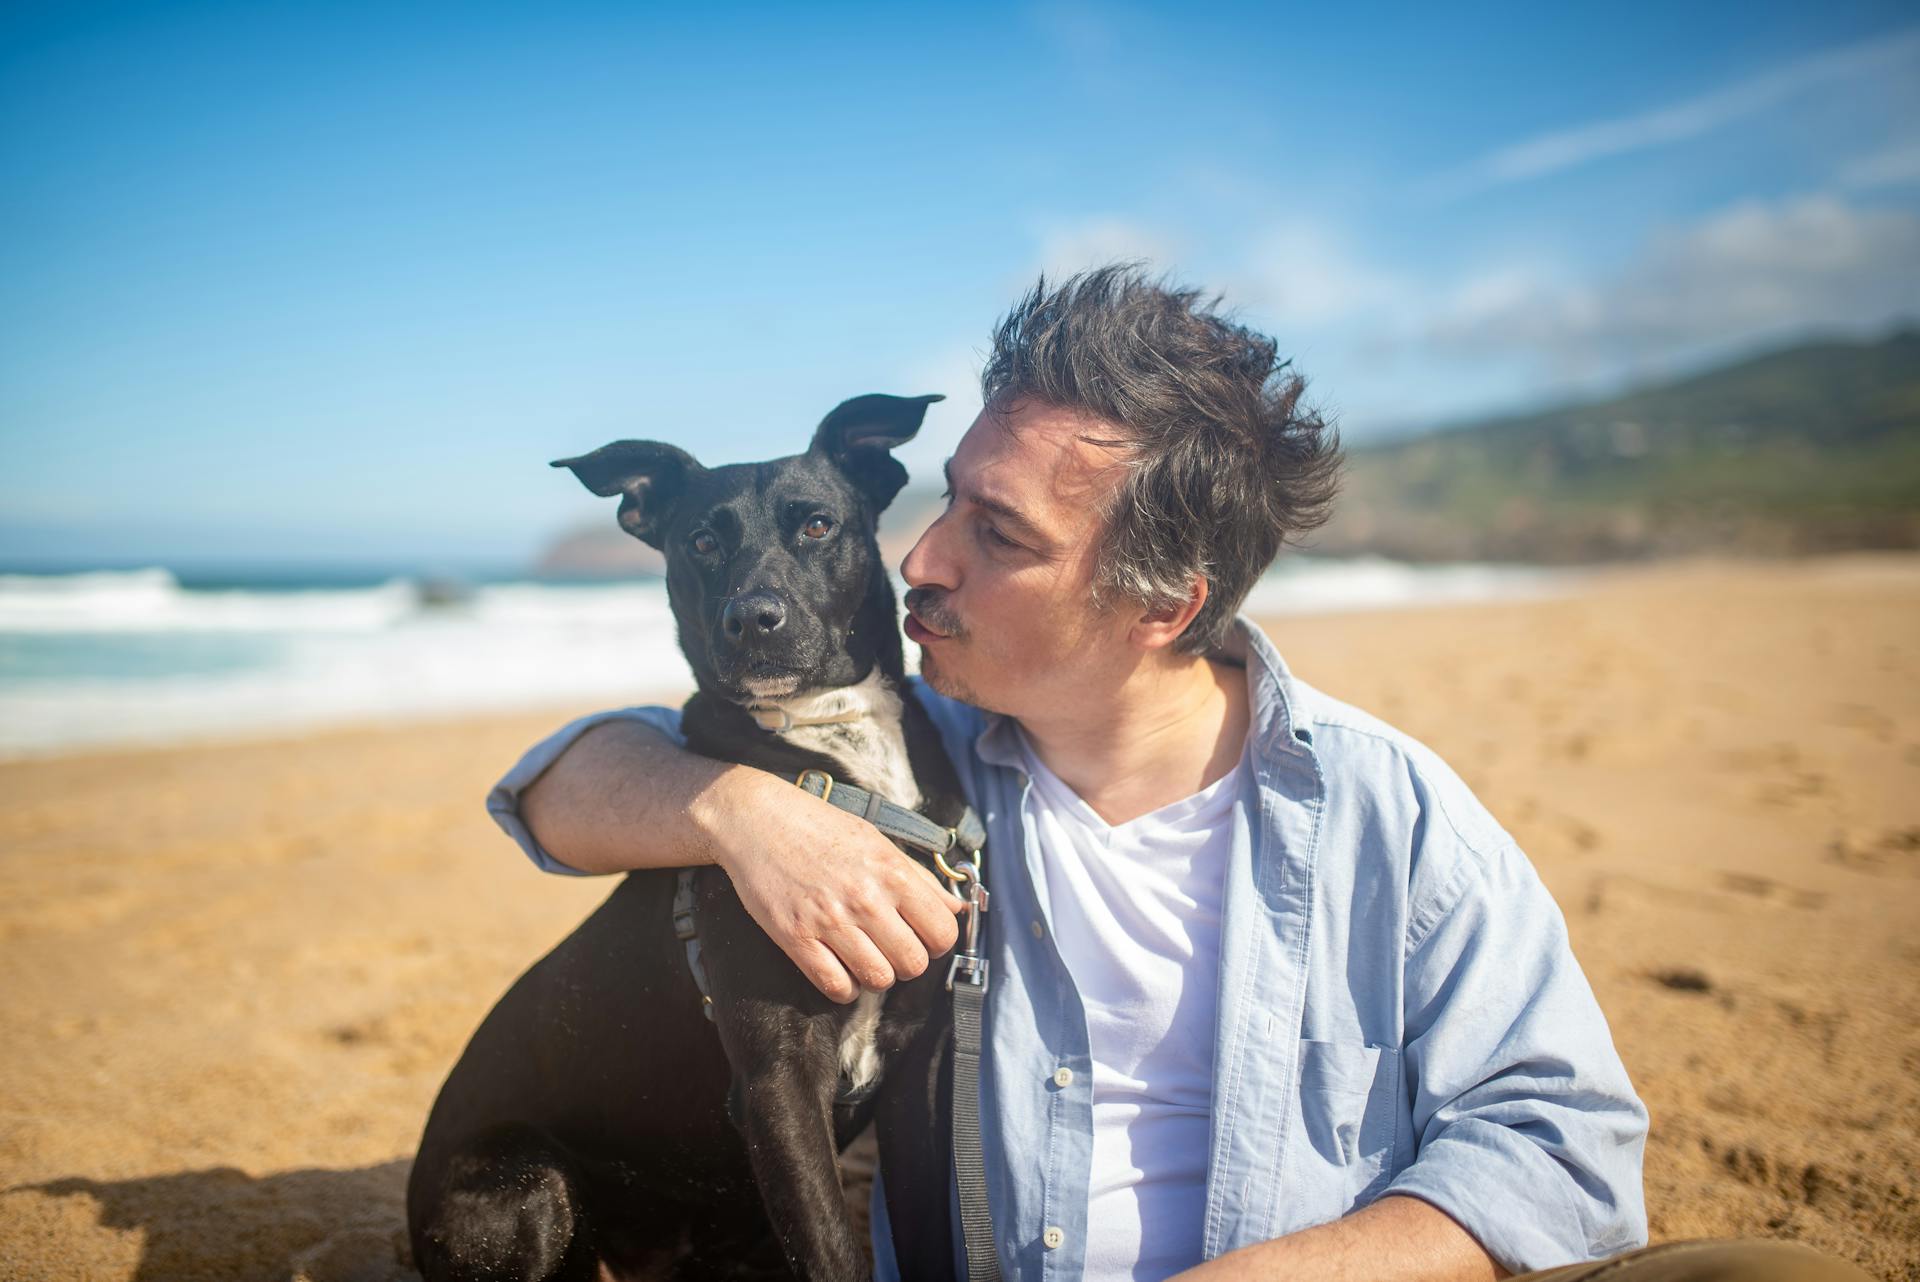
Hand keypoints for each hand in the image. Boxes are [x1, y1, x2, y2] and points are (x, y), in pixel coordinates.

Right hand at [697, 770, 967, 1002]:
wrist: (757, 820)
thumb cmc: (820, 827)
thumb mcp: (877, 842)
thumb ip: (919, 878)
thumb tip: (957, 908)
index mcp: (892, 872)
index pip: (942, 931)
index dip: (938, 941)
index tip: (923, 937)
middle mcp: (865, 898)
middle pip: (913, 963)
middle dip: (908, 963)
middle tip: (892, 949)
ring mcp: (829, 920)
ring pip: (878, 979)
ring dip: (876, 977)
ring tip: (865, 958)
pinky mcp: (795, 937)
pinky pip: (835, 986)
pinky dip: (843, 987)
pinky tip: (839, 969)